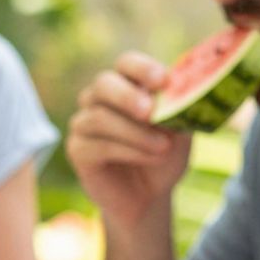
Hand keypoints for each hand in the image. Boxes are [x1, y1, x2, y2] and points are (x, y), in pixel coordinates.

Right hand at [66, 52, 191, 227]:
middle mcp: (100, 98)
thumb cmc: (164, 155)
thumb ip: (179, 111)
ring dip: (135, 133)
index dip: (142, 68)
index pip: (126, 64)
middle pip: (103, 83)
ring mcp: (85, 122)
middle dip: (127, 96)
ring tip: (163, 147)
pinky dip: (128, 151)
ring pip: (100, 117)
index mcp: (126, 84)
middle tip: (149, 111)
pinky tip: (151, 157)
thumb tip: (182, 94)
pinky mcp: (78, 149)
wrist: (149, 195)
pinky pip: (97, 145)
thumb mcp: (180, 132)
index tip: (163, 81)